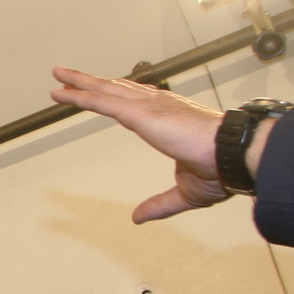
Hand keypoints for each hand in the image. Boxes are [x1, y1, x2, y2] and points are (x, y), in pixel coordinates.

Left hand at [49, 66, 240, 221]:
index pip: (134, 103)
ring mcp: (149, 107)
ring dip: (79, 82)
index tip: (100, 93)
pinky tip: (63, 94)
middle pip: (116, 89)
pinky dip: (80, 96)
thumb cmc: (222, 169)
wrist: (235, 157)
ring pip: (105, 90)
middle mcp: (158, 106)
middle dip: (90, 82)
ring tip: (58, 76)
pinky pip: (102, 101)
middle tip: (67, 77)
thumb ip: (160, 204)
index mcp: (169, 118)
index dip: (114, 97)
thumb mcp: (185, 193)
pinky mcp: (141, 114)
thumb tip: (138, 217)